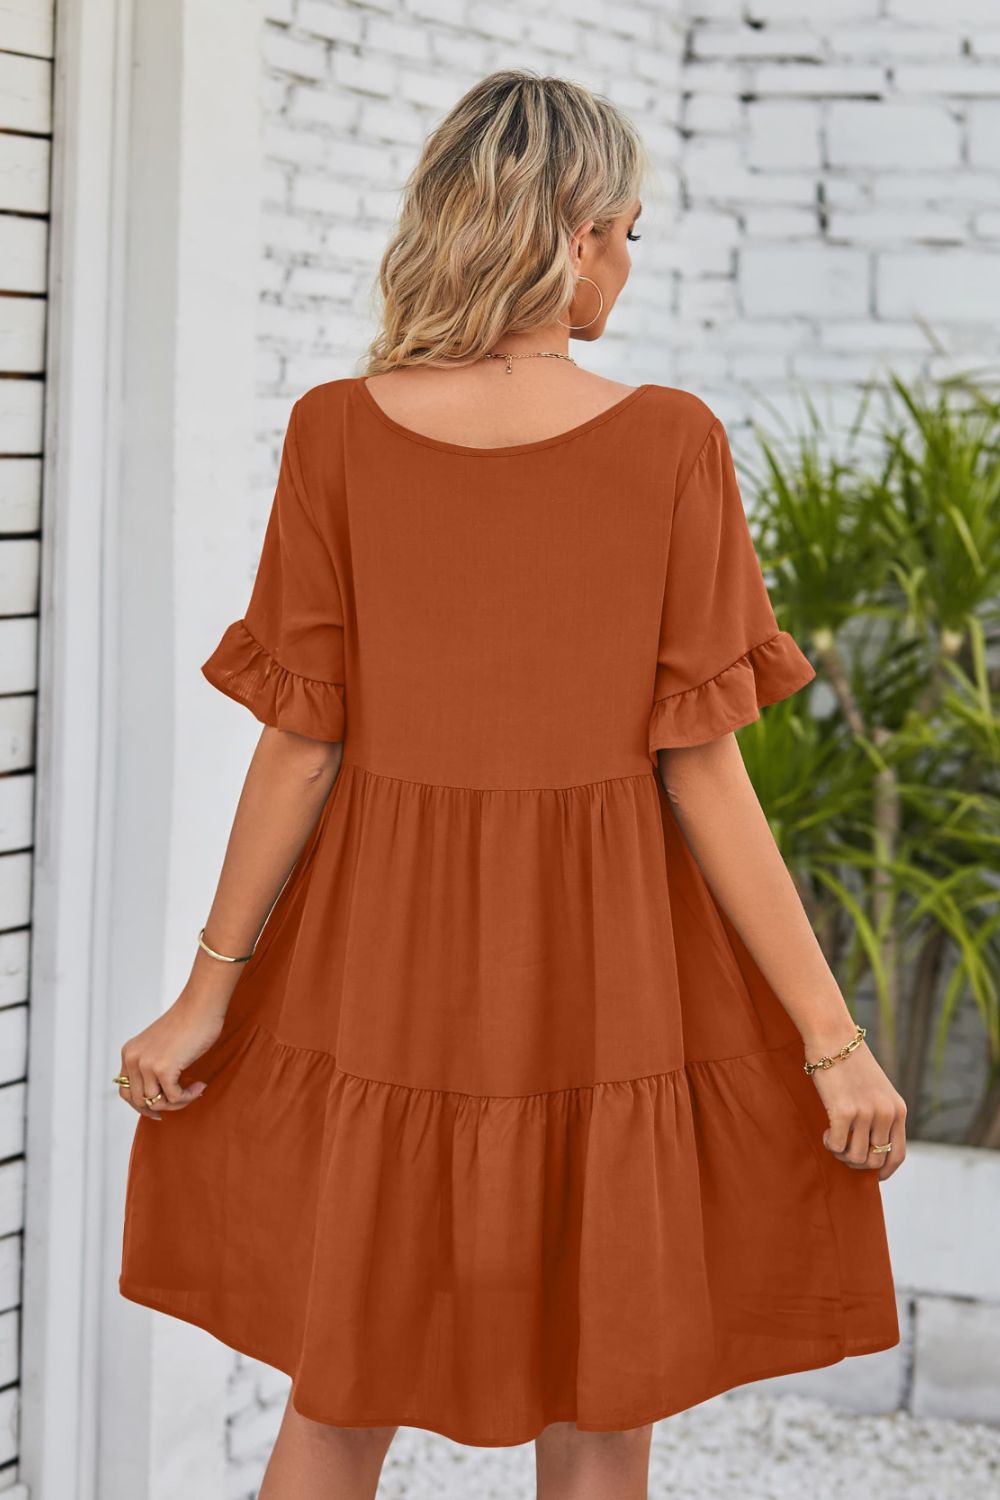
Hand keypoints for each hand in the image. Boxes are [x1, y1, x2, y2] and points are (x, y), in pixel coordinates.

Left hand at [117, 986, 227, 1120]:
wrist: (201, 1007)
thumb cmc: (188, 1023)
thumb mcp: (160, 1046)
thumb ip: (152, 1066)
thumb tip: (157, 1098)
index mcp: (129, 1053)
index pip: (125, 1092)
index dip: (141, 1106)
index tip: (159, 1110)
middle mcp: (132, 1059)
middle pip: (139, 1101)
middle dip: (161, 1106)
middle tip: (181, 1102)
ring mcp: (146, 1064)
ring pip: (157, 1102)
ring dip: (178, 1102)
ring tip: (194, 1089)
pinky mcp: (163, 1069)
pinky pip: (174, 1097)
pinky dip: (188, 1096)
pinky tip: (200, 1085)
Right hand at [803, 1032, 906, 1180]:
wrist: (833, 1037)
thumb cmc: (850, 1062)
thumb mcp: (876, 1090)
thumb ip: (880, 1115)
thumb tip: (870, 1148)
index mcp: (898, 1109)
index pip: (898, 1154)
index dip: (886, 1170)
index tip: (874, 1175)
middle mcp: (886, 1113)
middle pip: (875, 1161)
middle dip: (857, 1163)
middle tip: (843, 1151)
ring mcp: (866, 1113)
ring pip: (856, 1157)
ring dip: (842, 1155)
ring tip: (833, 1139)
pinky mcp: (844, 1112)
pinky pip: (837, 1146)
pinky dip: (830, 1144)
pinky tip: (826, 1131)